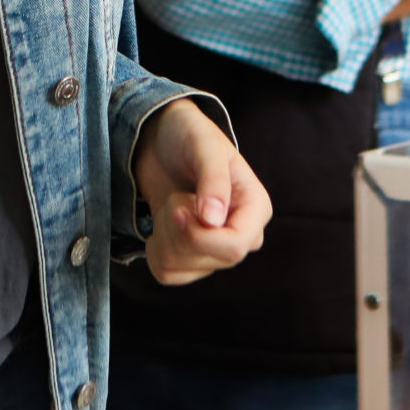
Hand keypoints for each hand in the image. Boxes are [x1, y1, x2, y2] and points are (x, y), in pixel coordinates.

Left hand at [133, 97, 270, 284]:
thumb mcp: (204, 147)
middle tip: (175, 198)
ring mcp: (216, 251)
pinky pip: (166, 273)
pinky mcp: (191, 260)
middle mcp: (242, 235)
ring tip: (172, 205)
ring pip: (180, 268)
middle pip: (209, 259)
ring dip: (163, 234)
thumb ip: (213, 179)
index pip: (235, 246)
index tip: (178, 207)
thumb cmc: (190, 136)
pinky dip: (154, 249)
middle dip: (178, 229)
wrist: (162, 141)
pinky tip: (162, 223)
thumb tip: (214, 220)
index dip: (200, 235)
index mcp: (255, 208)